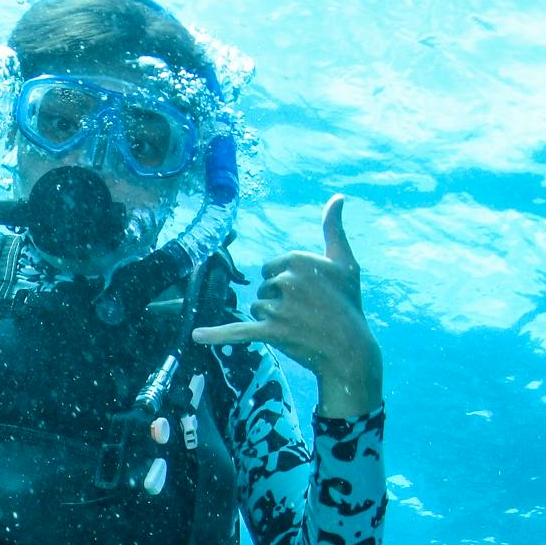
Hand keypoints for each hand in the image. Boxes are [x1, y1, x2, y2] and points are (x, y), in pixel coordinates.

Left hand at [193, 195, 383, 419]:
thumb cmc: (347, 302)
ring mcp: (279, 308)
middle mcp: (287, 280)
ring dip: (271, 319)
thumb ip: (334, 229)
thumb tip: (337, 197)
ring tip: (299, 326)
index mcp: (298, 259)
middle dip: (278, 300)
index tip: (309, 293)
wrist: (350, 347)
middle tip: (306, 312)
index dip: (286, 282)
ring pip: (257, 308)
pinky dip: (217, 334)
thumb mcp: (344, 262)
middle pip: (263, 288)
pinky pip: (238, 330)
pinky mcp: (272, 332)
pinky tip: (196, 336)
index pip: (271, 268)